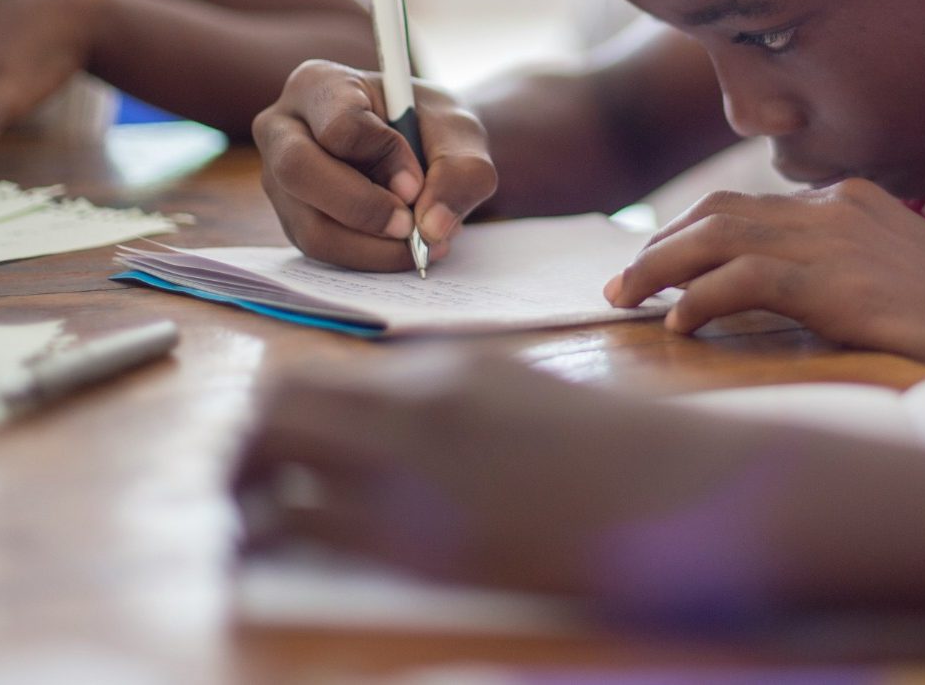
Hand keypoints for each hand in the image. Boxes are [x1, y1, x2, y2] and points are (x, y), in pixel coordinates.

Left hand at [233, 350, 790, 609]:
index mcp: (449, 369)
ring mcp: (413, 466)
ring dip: (244, 484)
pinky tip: (267, 555)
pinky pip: (300, 523)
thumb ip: (460, 407)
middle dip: (248, 442)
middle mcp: (415, 403)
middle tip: (244, 482)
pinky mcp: (418, 538)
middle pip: (282, 402)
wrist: (680, 494)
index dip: (288, 413)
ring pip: (270, 452)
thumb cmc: (623, 461)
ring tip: (247, 520)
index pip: (327, 374)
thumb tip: (400, 432)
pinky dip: (267, 535)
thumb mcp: (532, 404)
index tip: (277, 447)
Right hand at [254, 60, 497, 271]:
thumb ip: (460, 172)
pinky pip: (322, 249)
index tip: (418, 180)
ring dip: (373, 245)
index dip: (385, 157)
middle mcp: (283, 128)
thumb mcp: (461, 134)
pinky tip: (402, 247)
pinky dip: (368, 257)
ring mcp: (278, 178)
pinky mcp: (291, 217)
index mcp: (320, 84)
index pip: (340, 125)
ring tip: (421, 241)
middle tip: (412, 228)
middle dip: (363, 208)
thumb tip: (432, 225)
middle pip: (298, 171)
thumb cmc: (433, 127)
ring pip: (310, 225)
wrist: (426, 148)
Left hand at [604, 180, 924, 423]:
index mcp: (850, 200)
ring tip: (627, 300)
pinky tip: (678, 324)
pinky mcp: (839, 283)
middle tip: (620, 285)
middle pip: (720, 213)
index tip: (655, 265)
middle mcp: (837, 206)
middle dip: (661, 247)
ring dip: (662, 268)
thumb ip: (836, 277)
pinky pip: (746, 280)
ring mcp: (838, 239)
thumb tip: (775, 302)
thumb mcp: (892, 284)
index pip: (747, 205)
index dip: (690, 234)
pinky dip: (701, 298)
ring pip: (721, 237)